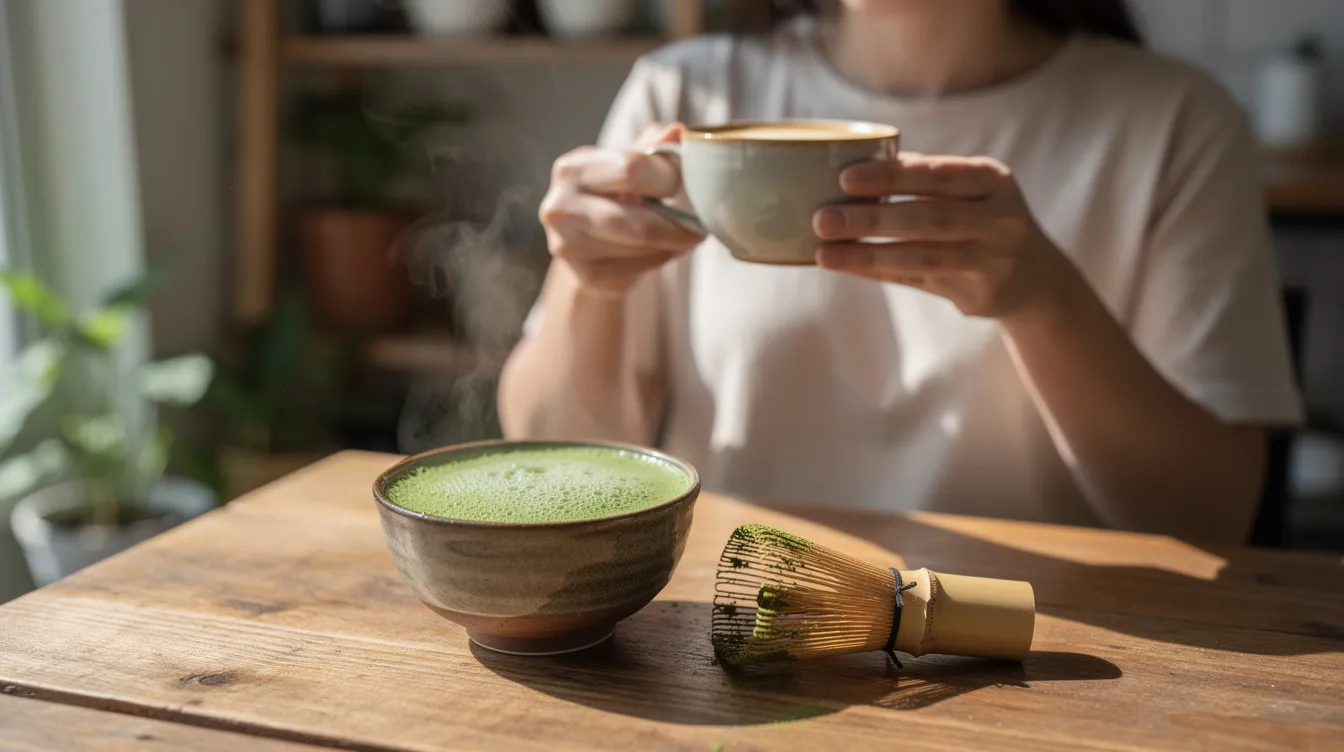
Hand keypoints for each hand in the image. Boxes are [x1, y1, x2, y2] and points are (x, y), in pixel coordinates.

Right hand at [539, 124, 703, 295]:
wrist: (584, 247)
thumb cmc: (610, 197)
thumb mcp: (624, 166)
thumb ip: (651, 149)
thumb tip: (678, 131)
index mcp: (571, 169)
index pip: (631, 168)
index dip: (669, 176)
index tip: (687, 183)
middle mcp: (560, 208)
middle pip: (636, 222)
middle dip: (675, 223)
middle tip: (699, 224)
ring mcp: (568, 247)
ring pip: (641, 246)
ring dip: (672, 242)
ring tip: (685, 235)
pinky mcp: (586, 276)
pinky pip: (639, 268)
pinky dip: (662, 259)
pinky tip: (665, 250)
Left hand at [813, 153, 1078, 320]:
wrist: (1036, 278)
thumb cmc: (984, 218)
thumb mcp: (972, 189)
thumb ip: (926, 177)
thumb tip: (857, 162)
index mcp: (993, 179)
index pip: (938, 174)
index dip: (892, 176)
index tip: (845, 177)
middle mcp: (999, 219)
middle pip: (928, 218)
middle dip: (872, 217)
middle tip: (823, 218)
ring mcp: (990, 259)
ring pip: (921, 256)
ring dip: (868, 253)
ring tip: (824, 252)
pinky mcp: (976, 292)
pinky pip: (917, 281)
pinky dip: (877, 272)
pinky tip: (844, 266)